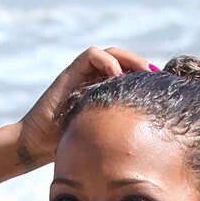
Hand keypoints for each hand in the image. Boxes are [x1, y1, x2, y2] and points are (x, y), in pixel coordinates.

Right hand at [17, 45, 151, 167]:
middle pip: (123, 61)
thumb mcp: (101, 138)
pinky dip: (107, 61)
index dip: (144, 79)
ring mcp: (81, 74)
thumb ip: (118, 132)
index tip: (162, 88)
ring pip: (111, 53)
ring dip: (129, 59)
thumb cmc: (68, 147)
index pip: (128, 76)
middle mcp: (93, 80)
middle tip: (156, 76)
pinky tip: (117, 75)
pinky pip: (92, 55)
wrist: (38, 145)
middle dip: (141, 65)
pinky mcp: (70, 73)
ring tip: (143, 71)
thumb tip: (148, 146)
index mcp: (102, 93)